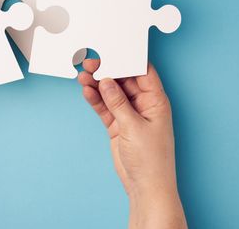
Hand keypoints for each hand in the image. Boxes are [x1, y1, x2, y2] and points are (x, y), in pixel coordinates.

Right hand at [78, 61, 186, 228]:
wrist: (145, 186)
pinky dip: (95, 100)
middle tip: (90, 64)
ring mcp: (129, 115)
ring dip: (97, 85)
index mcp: (156, 101)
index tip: (111, 52)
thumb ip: (118, 102)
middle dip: (107, 71)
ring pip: (111, 93)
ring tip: (82, 76)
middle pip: (123, 81)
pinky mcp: (118, 125)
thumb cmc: (151, 159)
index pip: (142, 72)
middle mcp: (143, 105)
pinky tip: (86, 91)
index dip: (127, 61)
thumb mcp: (134, 126)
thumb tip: (106, 81)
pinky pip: (105, 107)